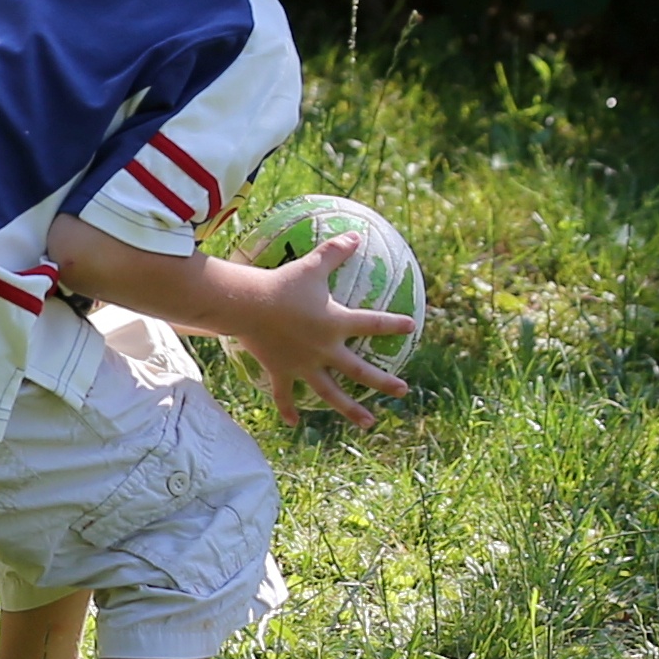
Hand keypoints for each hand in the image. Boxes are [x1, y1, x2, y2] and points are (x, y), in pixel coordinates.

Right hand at [235, 235, 415, 428]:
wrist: (246, 304)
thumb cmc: (281, 284)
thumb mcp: (311, 267)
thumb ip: (334, 253)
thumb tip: (356, 234)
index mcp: (336, 324)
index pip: (373, 324)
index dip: (393, 325)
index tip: (411, 327)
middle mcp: (325, 349)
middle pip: (360, 371)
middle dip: (384, 383)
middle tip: (403, 391)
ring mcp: (304, 364)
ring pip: (332, 393)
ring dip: (351, 409)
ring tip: (369, 422)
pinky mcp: (282, 370)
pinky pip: (286, 394)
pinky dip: (289, 409)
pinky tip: (294, 424)